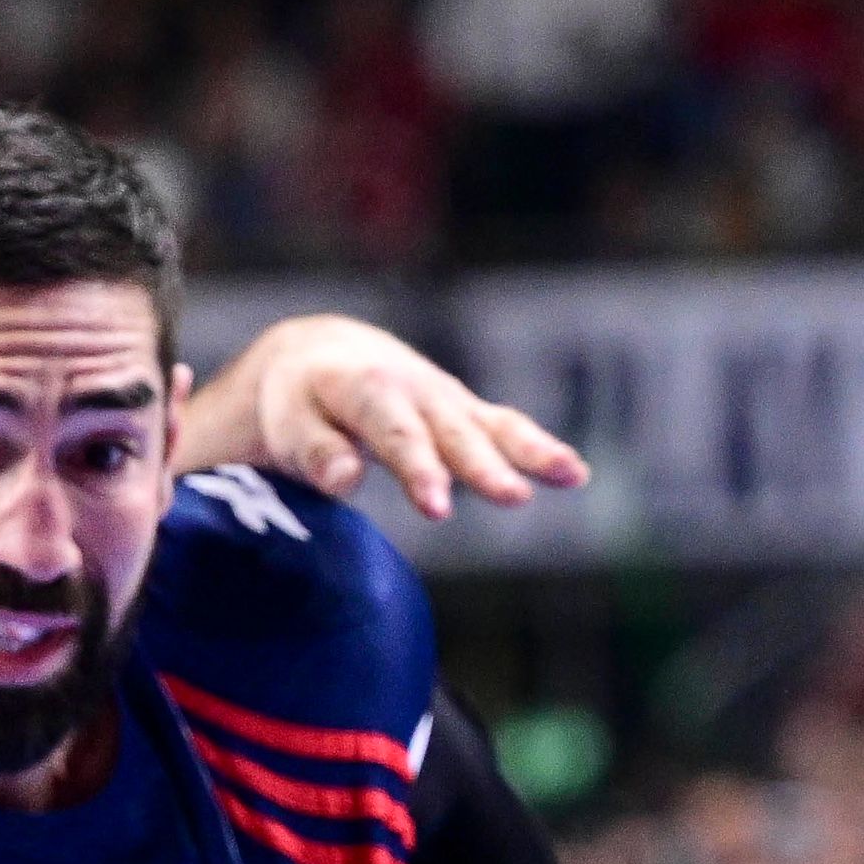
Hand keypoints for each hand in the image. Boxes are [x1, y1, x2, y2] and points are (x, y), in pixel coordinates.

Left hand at [182, 315, 586, 520]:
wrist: (319, 358)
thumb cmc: (297, 402)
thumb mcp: (288, 425)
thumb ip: (314, 452)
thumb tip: (344, 481)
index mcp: (364, 387)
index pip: (395, 431)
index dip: (418, 468)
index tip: (438, 506)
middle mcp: (415, 389)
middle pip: (452, 431)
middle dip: (481, 465)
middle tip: (511, 496)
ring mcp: (446, 401)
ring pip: (491, 425)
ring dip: (529, 452)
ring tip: (569, 474)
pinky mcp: (465, 414)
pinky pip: (506, 429)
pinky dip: (539, 449)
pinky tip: (575, 474)